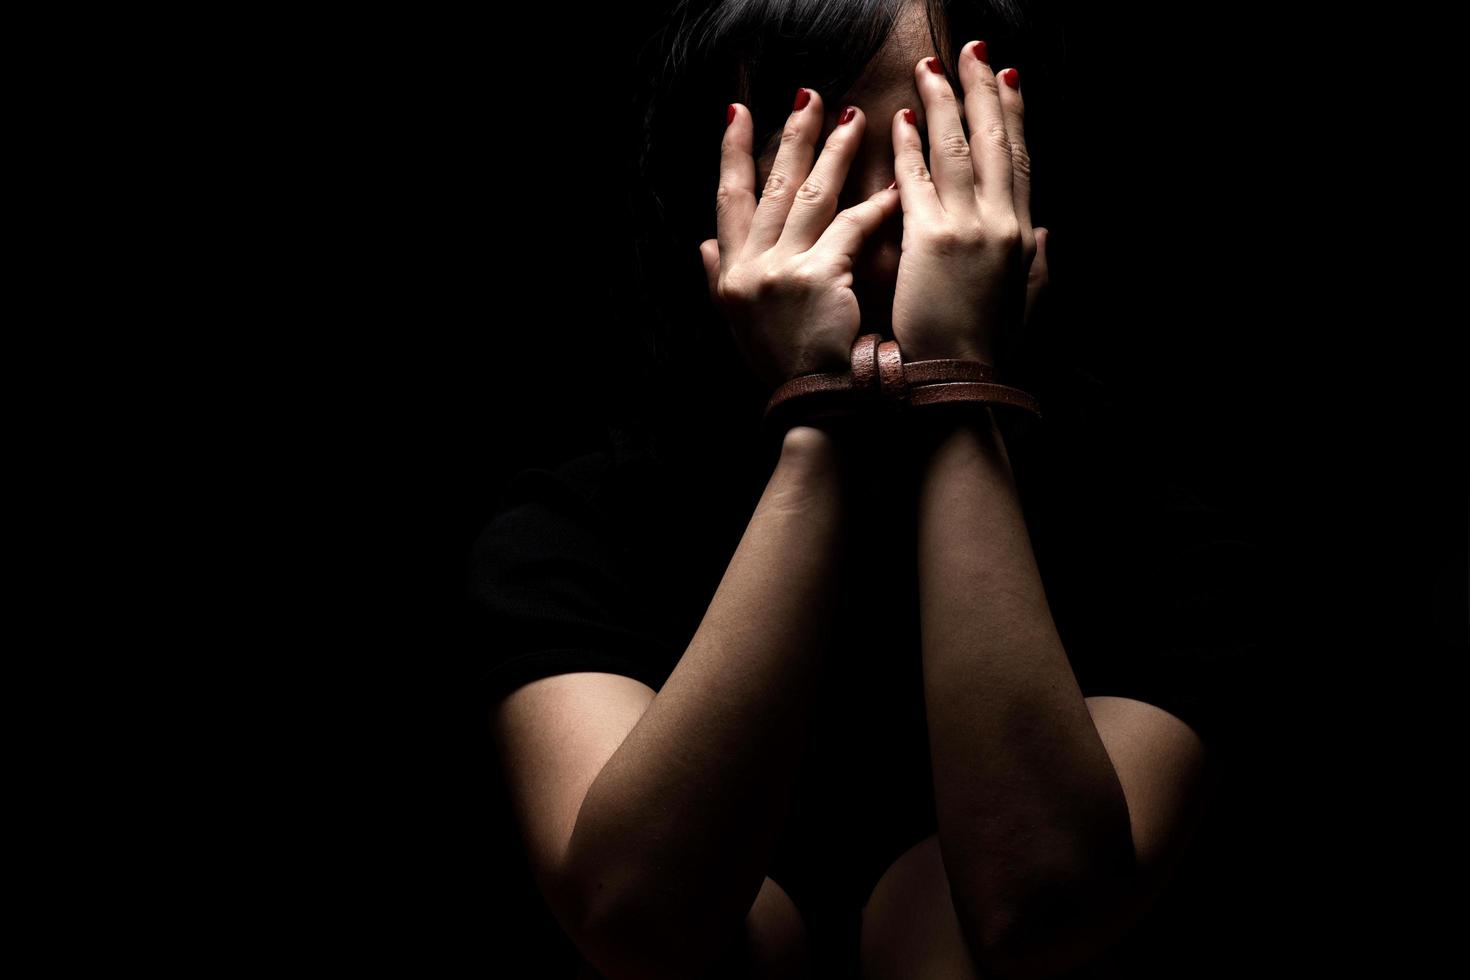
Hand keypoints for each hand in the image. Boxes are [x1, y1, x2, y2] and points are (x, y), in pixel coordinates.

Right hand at [700, 91, 901, 391]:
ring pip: (810, 195)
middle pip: (771, 186)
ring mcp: (781, 271)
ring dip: (834, 152)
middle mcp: (749, 266)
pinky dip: (874, 206)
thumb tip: (703, 242)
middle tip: (810, 95)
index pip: (727, 199)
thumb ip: (717, 279)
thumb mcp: (737, 325)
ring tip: (854, 120)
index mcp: (729, 274)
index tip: (738, 111)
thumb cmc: (783, 367)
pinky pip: (850, 227)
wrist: (812, 407)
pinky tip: (894, 185)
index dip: (731, 152)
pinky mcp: (818, 278)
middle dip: (791, 135)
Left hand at [889, 46, 1050, 367]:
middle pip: (995, 141)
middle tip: (971, 50)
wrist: (958, 384)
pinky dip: (908, 146)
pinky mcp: (930, 240)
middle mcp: (1002, 224)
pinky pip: (917, 179)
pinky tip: (898, 118)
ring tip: (930, 68)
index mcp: (1023, 237)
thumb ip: (1037, 266)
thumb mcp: (1025, 305)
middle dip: (982, 90)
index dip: (1013, 116)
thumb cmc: (985, 351)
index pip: (1019, 162)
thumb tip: (1047, 235)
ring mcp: (968, 229)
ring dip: (943, 103)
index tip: (1006, 78)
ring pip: (957, 149)